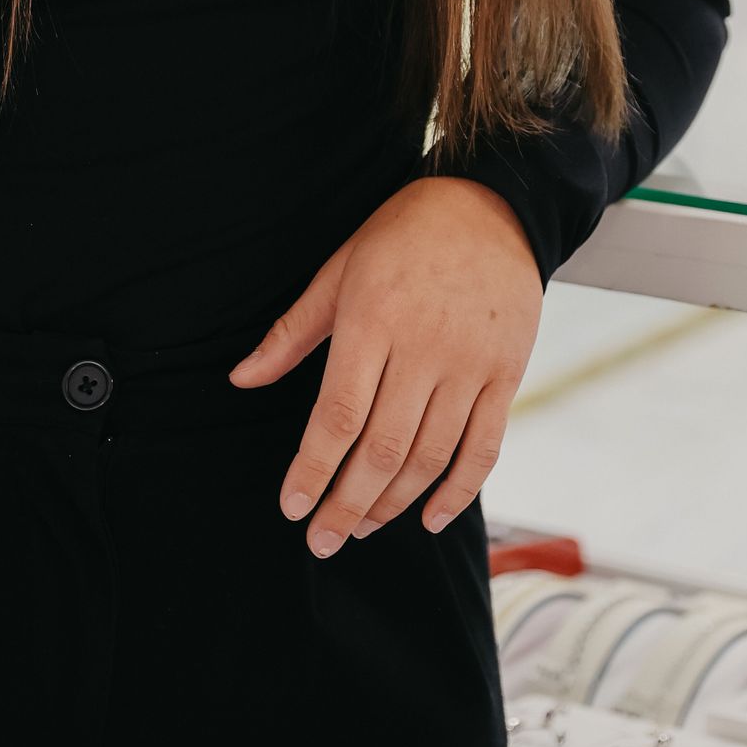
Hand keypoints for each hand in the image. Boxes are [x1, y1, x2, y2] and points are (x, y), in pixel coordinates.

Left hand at [228, 175, 540, 556]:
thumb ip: (291, 333)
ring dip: (393, 503)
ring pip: (430, 457)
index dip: (313, 470)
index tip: (292, 507)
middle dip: (346, 505)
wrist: (492, 206)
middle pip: (382, 449)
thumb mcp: (338, 270)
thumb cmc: (402, 235)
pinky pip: (484, 449)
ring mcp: (469, 366)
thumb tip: (241, 378)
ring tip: (362, 527)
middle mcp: (422, 349)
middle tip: (321, 540)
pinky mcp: (505, 375)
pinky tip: (430, 517)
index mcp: (372, 321)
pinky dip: (458, 492)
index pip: (338, 416)